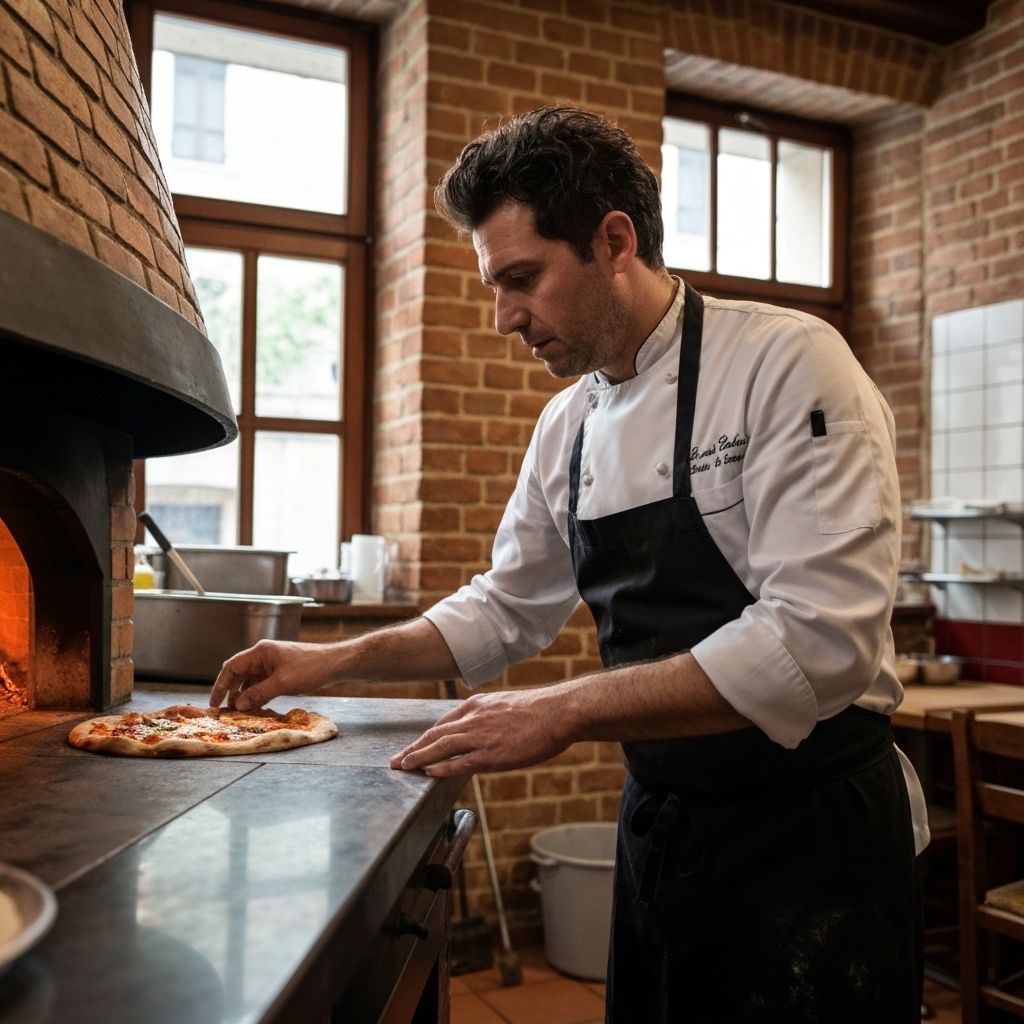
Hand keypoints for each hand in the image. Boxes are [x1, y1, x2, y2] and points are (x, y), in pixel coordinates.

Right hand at [209, 640, 335, 709]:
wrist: (334, 663)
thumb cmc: (310, 668)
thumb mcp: (283, 683)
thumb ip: (259, 694)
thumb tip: (238, 705)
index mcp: (260, 652)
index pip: (231, 667)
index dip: (220, 685)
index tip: (214, 703)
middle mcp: (263, 656)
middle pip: (238, 673)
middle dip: (230, 690)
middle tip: (224, 710)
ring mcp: (272, 663)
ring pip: (249, 679)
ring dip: (243, 694)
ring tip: (239, 712)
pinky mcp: (280, 671)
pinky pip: (261, 683)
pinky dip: (256, 694)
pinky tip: (255, 707)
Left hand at [389, 687, 571, 776]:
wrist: (558, 711)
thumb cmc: (539, 711)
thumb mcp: (506, 705)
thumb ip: (489, 716)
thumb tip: (483, 729)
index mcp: (477, 705)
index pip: (443, 723)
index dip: (426, 737)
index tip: (415, 746)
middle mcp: (474, 718)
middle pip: (435, 734)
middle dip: (414, 747)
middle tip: (397, 759)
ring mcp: (481, 736)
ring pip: (441, 747)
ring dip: (418, 757)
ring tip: (403, 766)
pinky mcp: (492, 754)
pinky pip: (459, 762)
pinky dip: (440, 767)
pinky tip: (428, 772)